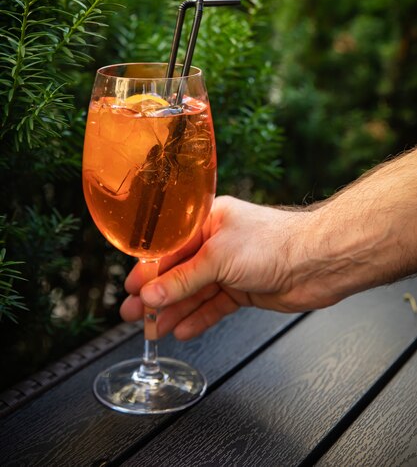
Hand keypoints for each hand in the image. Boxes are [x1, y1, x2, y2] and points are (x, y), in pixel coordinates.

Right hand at [120, 196, 341, 339]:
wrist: (317, 262)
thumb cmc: (273, 243)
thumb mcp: (218, 258)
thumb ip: (183, 279)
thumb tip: (151, 295)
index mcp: (207, 220)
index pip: (168, 248)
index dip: (148, 270)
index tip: (131, 289)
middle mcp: (216, 242)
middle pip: (178, 272)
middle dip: (156, 295)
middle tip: (133, 314)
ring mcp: (229, 268)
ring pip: (194, 292)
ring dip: (173, 311)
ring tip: (152, 330)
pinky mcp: (242, 289)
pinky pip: (213, 305)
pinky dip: (198, 318)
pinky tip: (181, 330)